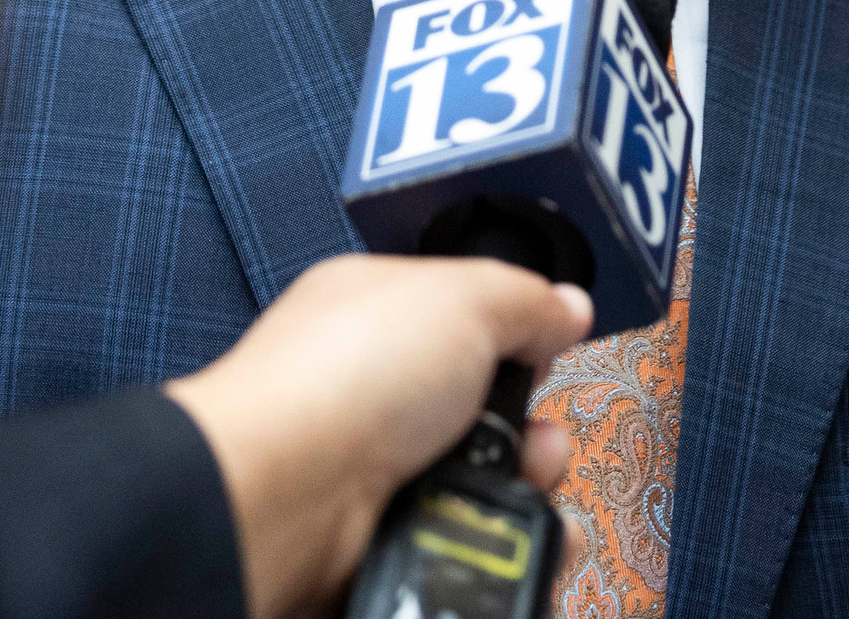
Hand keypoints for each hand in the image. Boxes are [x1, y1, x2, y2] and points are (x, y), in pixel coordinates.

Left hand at [169, 253, 591, 618]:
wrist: (281, 498)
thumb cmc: (344, 379)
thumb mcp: (464, 299)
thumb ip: (525, 299)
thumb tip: (567, 307)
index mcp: (379, 313)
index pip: (466, 321)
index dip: (515, 340)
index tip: (545, 355)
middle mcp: (373, 393)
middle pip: (483, 415)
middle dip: (532, 433)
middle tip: (537, 440)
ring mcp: (373, 473)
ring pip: (478, 487)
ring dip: (521, 497)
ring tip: (525, 496)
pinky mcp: (378, 540)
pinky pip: (457, 546)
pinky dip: (492, 549)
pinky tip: (508, 543)